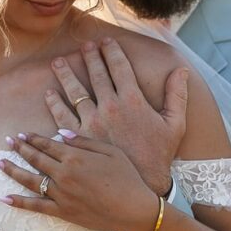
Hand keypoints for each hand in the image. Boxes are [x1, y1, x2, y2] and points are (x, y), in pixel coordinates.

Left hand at [0, 132, 158, 230]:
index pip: (47, 144)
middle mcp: (64, 174)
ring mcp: (61, 194)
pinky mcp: (62, 211)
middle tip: (8, 142)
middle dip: (20, 149)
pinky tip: (4, 197)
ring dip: (12, 169)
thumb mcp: (110, 151)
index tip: (22, 134)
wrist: (133, 210)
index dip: (33, 138)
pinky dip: (18, 202)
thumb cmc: (127, 178)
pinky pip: (35, 206)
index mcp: (75, 157)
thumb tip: (61, 133)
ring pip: (30, 179)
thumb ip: (84, 141)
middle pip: (36, 158)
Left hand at [46, 38, 187, 193]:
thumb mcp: (175, 125)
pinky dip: (54, 104)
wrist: (140, 189)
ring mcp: (91, 124)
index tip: (106, 41)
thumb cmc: (159, 156)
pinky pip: (61, 118)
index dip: (112, 52)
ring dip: (65, 75)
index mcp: (133, 101)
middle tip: (84, 46)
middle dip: (90, 57)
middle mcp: (110, 108)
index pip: (120, 67)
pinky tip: (49, 94)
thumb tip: (181, 70)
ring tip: (57, 63)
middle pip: (96, 75)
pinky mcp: (78, 140)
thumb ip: (177, 95)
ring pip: (74, 92)